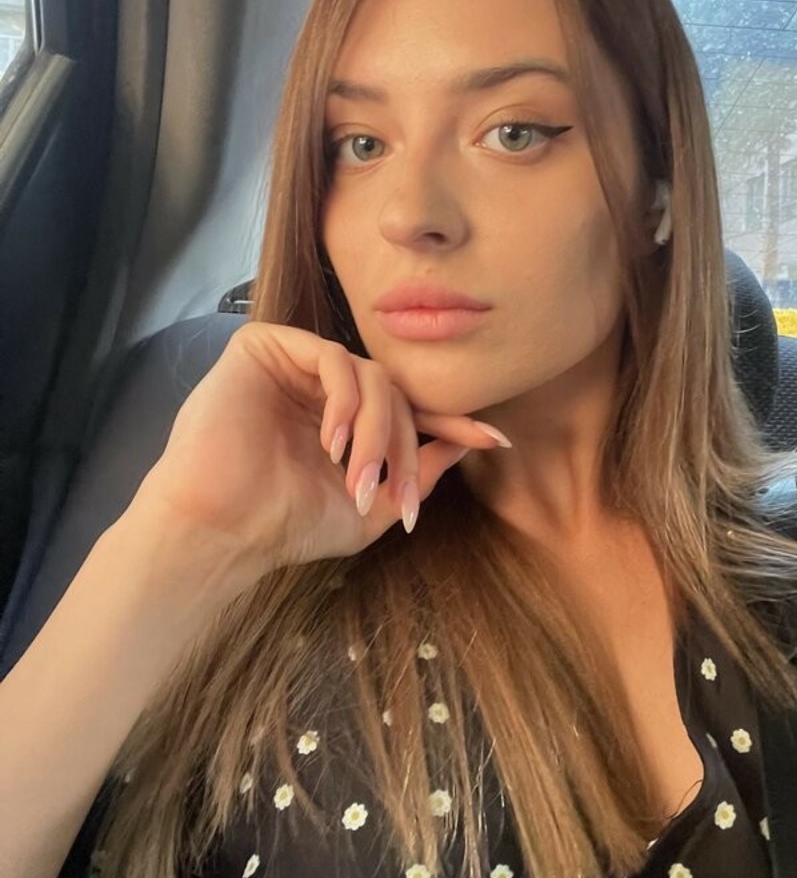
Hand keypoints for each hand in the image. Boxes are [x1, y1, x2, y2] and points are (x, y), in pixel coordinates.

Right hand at [132, 321, 507, 605]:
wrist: (219, 530)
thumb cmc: (283, 525)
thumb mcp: (369, 510)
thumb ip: (415, 475)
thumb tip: (465, 443)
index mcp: (341, 419)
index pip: (404, 410)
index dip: (448, 423)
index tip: (495, 440)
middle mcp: (318, 387)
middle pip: (393, 393)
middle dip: (406, 443)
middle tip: (399, 493)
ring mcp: (292, 365)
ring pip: (369, 375)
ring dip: (378, 429)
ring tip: (359, 476)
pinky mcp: (264, 347)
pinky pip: (331, 356)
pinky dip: (346, 399)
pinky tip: (334, 441)